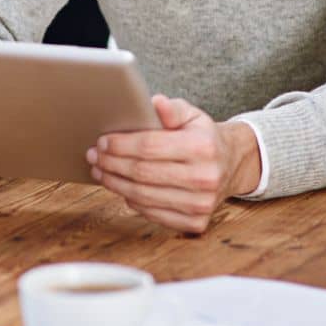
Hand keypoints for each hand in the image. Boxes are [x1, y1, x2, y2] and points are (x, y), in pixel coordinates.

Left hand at [87, 95, 260, 233]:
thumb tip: (155, 102)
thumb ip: (172, 109)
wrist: (231, 165)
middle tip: (94, 156)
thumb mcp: (192, 115)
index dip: (121, 145)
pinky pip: (153, 214)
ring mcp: (201, 204)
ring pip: (144, 196)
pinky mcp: (196, 223)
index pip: (150, 147)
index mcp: (203, 147)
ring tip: (101, 172)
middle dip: (112, 164)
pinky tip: (122, 188)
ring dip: (116, 184)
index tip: (102, 141)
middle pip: (143, 173)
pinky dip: (132, 202)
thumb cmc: (203, 137)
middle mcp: (205, 178)